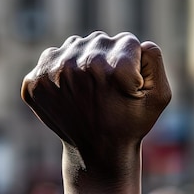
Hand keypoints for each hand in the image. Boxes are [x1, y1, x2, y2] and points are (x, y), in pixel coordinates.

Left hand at [21, 31, 170, 193]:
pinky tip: (71, 93)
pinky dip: (62, 72)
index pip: (129, 43)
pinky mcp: (34, 82)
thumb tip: (137, 42)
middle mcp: (78, 65)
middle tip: (109, 92)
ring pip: (76, 46)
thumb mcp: (159, 96)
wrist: (96, 152)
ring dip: (85, 63)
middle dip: (109, 61)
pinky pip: (53, 58)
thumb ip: (155, 59)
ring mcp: (51, 74)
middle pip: (100, 41)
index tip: (129, 90)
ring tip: (91, 92)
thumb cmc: (131, 123)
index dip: (134, 67)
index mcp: (111, 68)